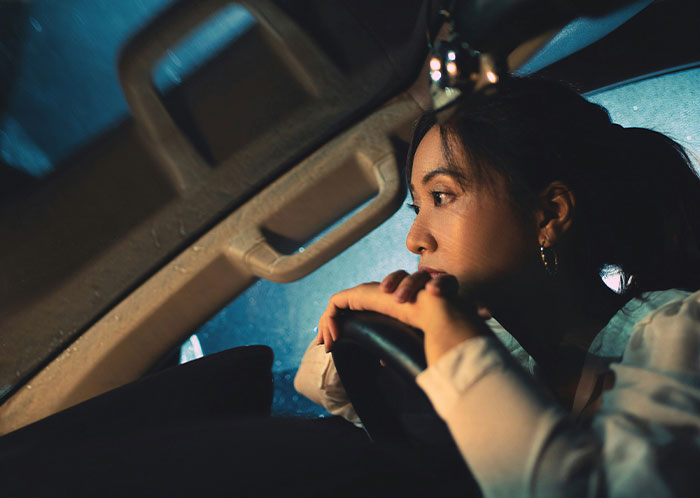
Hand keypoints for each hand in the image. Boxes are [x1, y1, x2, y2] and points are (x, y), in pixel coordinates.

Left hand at [317, 271, 490, 364]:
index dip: (341, 326)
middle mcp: (377, 296)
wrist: (438, 317)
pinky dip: (329, 319)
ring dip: (329, 323)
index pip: (357, 309)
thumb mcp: (406, 341)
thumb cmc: (432, 329)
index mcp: (385, 305)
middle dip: (328, 324)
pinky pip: (336, 302)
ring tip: (329, 342)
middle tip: (323, 345)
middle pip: (342, 305)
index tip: (332, 348)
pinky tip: (333, 337)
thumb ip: (393, 348)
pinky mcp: (364, 294)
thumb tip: (381, 361)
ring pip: (338, 304)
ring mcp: (370, 292)